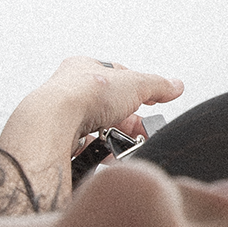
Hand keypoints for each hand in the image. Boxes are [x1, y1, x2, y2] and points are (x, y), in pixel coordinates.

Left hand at [13, 56, 183, 155]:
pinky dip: (99, 156)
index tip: (152, 103)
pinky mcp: (58, 142)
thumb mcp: (134, 83)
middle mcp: (70, 92)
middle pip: (109, 109)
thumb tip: (174, 85)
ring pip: (97, 132)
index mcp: (85, 69)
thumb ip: (158, 85)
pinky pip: (84, 152)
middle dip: (130, 122)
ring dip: (116, 141)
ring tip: (127, 147)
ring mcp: (62, 118)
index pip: (117, 78)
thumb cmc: (81, 93)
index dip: (138, 92)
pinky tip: (107, 156)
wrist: (52, 122)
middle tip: (144, 132)